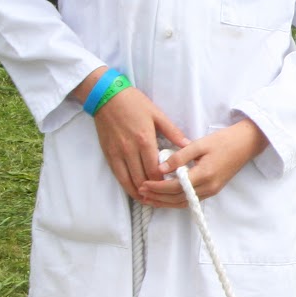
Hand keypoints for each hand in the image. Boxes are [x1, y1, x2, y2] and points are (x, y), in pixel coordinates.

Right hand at [90, 85, 191, 204]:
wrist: (106, 97)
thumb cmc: (135, 103)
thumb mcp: (158, 114)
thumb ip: (173, 132)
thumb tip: (189, 145)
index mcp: (145, 140)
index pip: (156, 170)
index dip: (165, 182)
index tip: (174, 186)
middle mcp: (130, 150)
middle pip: (143, 178)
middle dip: (154, 190)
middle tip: (165, 197)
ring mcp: (117, 153)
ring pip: (128, 181)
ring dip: (140, 193)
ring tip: (151, 200)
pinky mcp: (108, 154)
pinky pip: (117, 175)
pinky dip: (126, 186)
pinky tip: (135, 191)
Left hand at [142, 119, 268, 207]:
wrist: (247, 143)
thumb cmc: (224, 140)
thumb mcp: (200, 144)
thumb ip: (179, 156)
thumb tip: (161, 168)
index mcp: (204, 174)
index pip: (175, 187)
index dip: (157, 187)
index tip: (144, 183)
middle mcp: (209, 187)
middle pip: (178, 199)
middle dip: (158, 197)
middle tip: (141, 192)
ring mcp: (212, 190)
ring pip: (184, 203)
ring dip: (166, 202)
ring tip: (150, 198)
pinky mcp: (214, 190)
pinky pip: (191, 200)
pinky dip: (176, 200)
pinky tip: (167, 197)